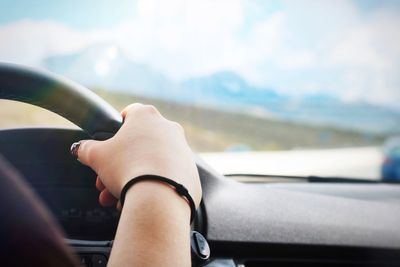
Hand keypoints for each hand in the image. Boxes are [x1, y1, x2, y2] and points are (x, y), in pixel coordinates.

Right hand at [73, 103, 201, 208]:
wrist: (160, 196)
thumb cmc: (127, 168)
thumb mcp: (97, 157)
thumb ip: (86, 149)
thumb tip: (80, 148)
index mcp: (147, 116)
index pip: (130, 112)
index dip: (117, 126)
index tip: (111, 142)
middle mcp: (169, 128)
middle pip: (139, 144)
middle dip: (118, 164)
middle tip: (104, 183)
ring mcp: (182, 149)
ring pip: (152, 161)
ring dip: (132, 178)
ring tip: (116, 198)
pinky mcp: (191, 170)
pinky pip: (167, 175)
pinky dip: (153, 185)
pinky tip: (137, 200)